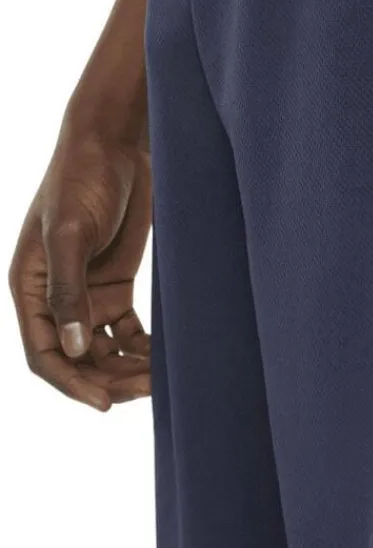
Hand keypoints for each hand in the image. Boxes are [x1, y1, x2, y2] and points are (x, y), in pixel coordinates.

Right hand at [9, 130, 152, 410]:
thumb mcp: (69, 234)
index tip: (106, 403)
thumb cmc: (82, 179)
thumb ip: (68, 291)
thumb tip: (73, 348)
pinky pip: (128, 331)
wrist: (117, 144)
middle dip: (110, 379)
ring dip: (129, 368)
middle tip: (148, 390)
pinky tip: (167, 359)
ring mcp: (88, 293)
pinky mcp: (116, 285)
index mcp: (29, 288)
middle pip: (80, 358)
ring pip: (106, 350)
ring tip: (162, 379)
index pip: (44, 354)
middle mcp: (55, 298)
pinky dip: (145, 349)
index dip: (72, 383)